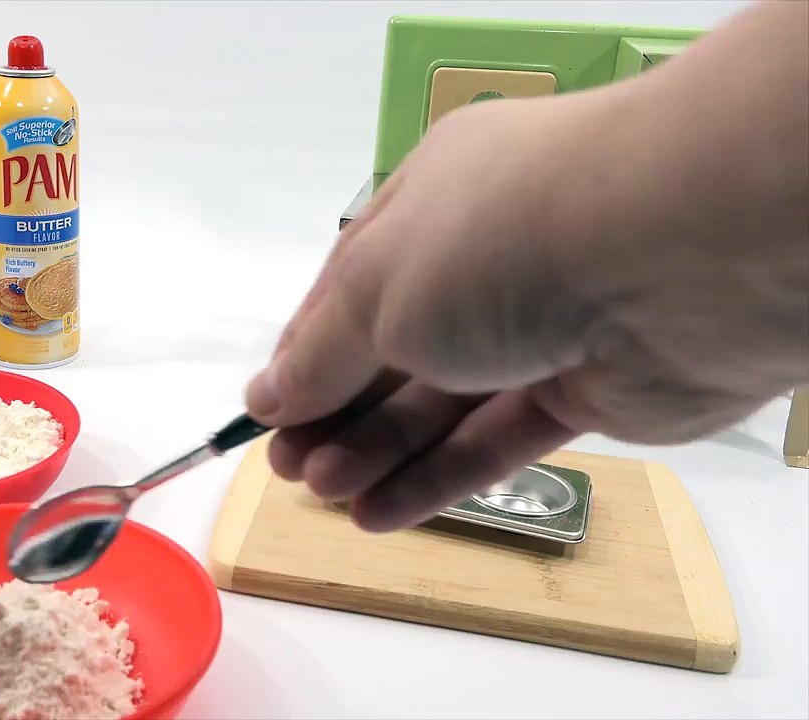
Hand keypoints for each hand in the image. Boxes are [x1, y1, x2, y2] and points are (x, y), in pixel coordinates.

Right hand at [243, 4, 807, 532]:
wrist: (673, 255)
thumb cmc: (494, 243)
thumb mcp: (376, 290)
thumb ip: (319, 353)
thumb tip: (267, 396)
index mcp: (431, 202)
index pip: (351, 286)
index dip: (306, 353)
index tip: (266, 416)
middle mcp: (486, 257)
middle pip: (394, 349)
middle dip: (336, 411)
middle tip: (291, 471)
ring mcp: (542, 324)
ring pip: (444, 398)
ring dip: (380, 450)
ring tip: (328, 495)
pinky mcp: (589, 387)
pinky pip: (499, 435)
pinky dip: (441, 475)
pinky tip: (380, 514)